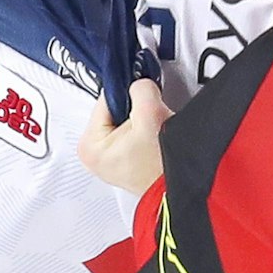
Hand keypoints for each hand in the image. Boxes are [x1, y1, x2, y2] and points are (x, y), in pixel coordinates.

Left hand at [78, 79, 172, 195]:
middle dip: (135, 110)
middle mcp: (92, 155)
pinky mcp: (121, 161)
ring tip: (153, 136)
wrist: (183, 187)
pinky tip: (152, 142)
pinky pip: (130, 132)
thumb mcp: (151, 114)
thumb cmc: (163, 167)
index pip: (107, 98)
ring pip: (124, 119)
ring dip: (141, 121)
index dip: (131, 97)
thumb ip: (140, 88)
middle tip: (151, 125)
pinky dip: (143, 131)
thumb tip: (139, 84)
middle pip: (114, 109)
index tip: (144, 105)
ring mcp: (106, 160)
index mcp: (88, 146)